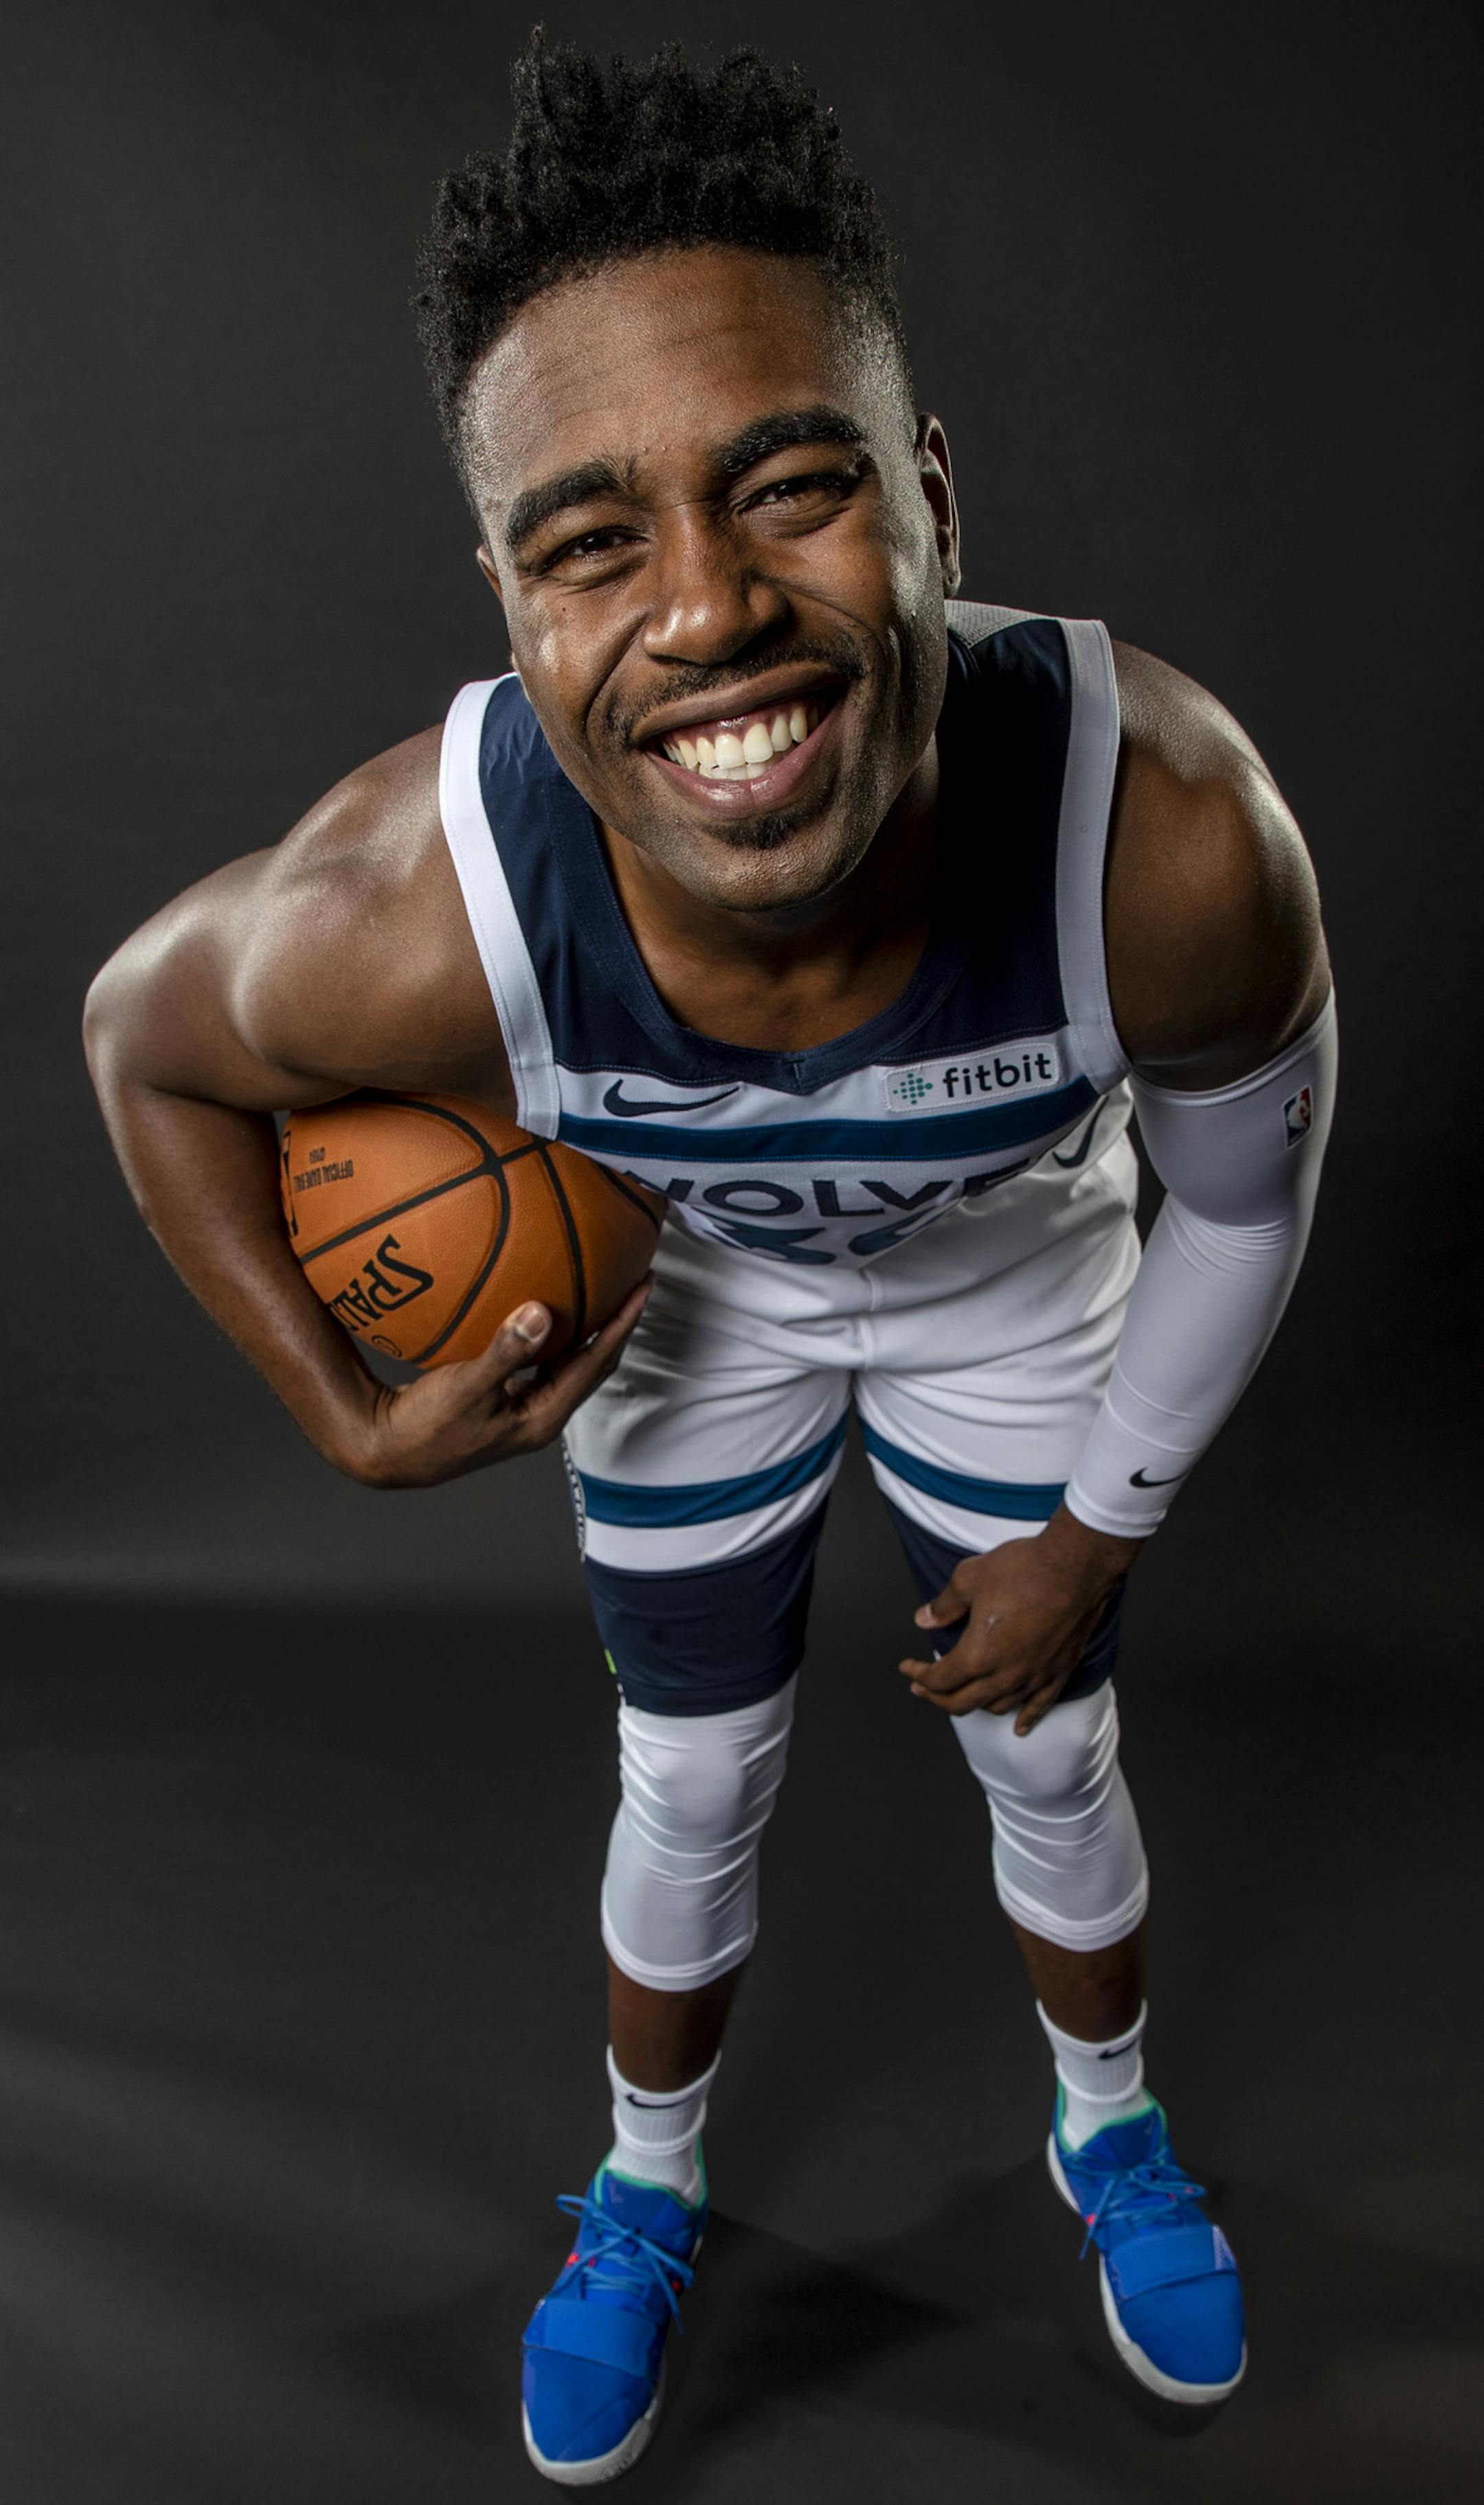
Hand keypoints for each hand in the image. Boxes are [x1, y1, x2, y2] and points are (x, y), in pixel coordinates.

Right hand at [337, 1278, 651, 1488]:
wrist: (387, 1451)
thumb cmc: (425, 1427)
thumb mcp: (465, 1387)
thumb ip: (505, 1351)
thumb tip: (541, 1312)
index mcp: (542, 1417)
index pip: (595, 1362)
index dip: (622, 1323)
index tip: (643, 1284)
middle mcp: (541, 1415)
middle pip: (592, 1363)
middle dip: (616, 1324)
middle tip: (635, 1280)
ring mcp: (523, 1410)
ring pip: (568, 1363)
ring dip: (587, 1329)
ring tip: (601, 1289)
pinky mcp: (504, 1402)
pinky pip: (540, 1362)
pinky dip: (550, 1336)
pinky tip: (540, 1309)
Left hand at [898, 1506, 1143, 1734]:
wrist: (1076, 1565)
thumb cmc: (1024, 1569)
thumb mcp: (968, 1578)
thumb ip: (944, 1605)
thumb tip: (924, 1619)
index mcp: (978, 1655)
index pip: (940, 1679)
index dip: (919, 1675)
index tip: (908, 1667)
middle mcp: (1005, 1675)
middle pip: (963, 1702)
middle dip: (937, 1697)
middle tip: (923, 1687)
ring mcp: (1034, 1677)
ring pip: (997, 1706)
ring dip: (974, 1704)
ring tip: (962, 1695)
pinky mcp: (1059, 1672)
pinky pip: (1039, 1707)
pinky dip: (1026, 1719)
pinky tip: (1019, 1728)